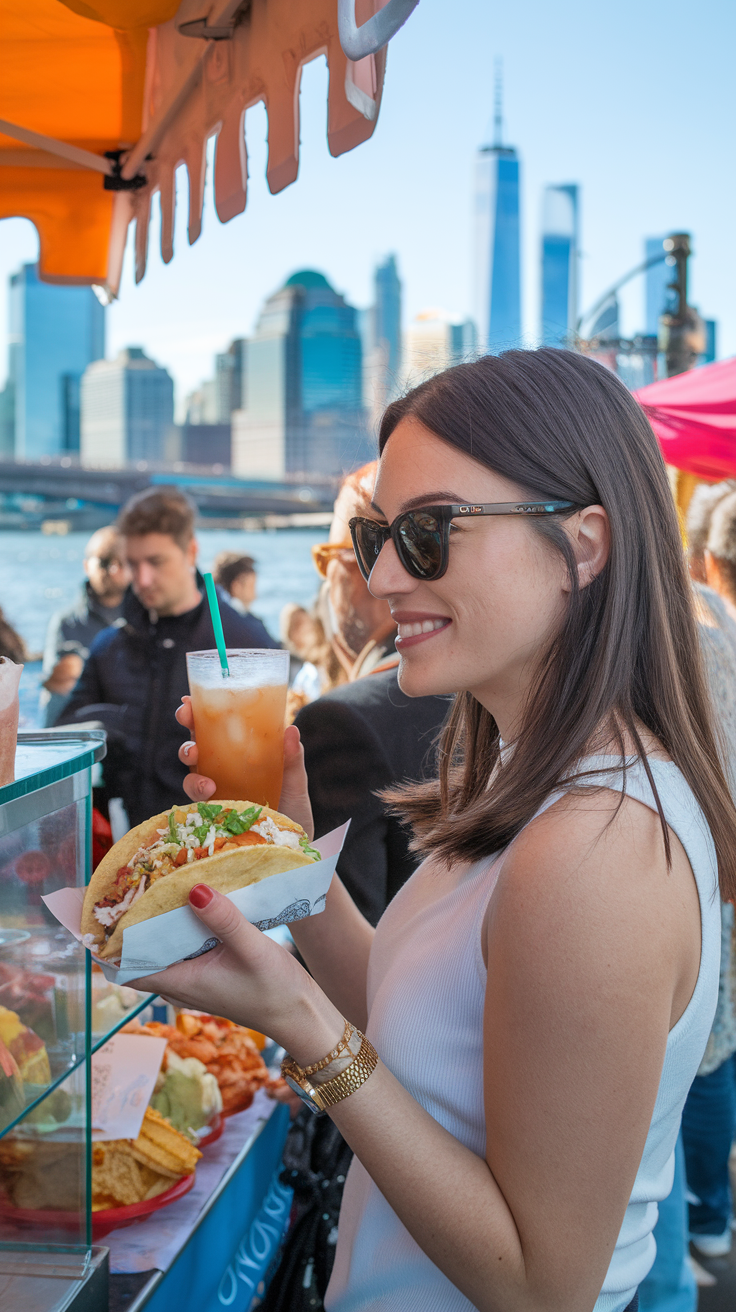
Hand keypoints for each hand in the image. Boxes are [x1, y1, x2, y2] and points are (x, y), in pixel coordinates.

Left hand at [127, 883, 342, 1064]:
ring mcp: (196, 977)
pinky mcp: (212, 970)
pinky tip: (193, 902)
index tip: (100, 913)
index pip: (126, 968)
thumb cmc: (276, 991)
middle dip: (133, 923)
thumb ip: (223, 920)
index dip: (108, 945)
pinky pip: (185, 946)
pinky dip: (182, 927)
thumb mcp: (251, 950)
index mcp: (180, 982)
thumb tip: (192, 888)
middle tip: (131, 884)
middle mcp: (182, 982)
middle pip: (143, 953)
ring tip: (157, 885)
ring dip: (158, 923)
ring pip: (164, 948)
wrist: (302, 1016)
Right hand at [176, 696, 313, 838]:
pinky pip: (195, 800)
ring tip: (196, 756)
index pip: (218, 728)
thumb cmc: (293, 813)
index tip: (191, 698)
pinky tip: (209, 791)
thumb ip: (292, 760)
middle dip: (187, 725)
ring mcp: (216, 792)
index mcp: (241, 755)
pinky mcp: (210, 814)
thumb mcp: (296, 784)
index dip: (201, 712)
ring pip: (191, 769)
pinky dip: (197, 791)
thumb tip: (291, 729)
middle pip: (198, 741)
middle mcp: (223, 770)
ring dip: (188, 755)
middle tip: (186, 716)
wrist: (292, 853)